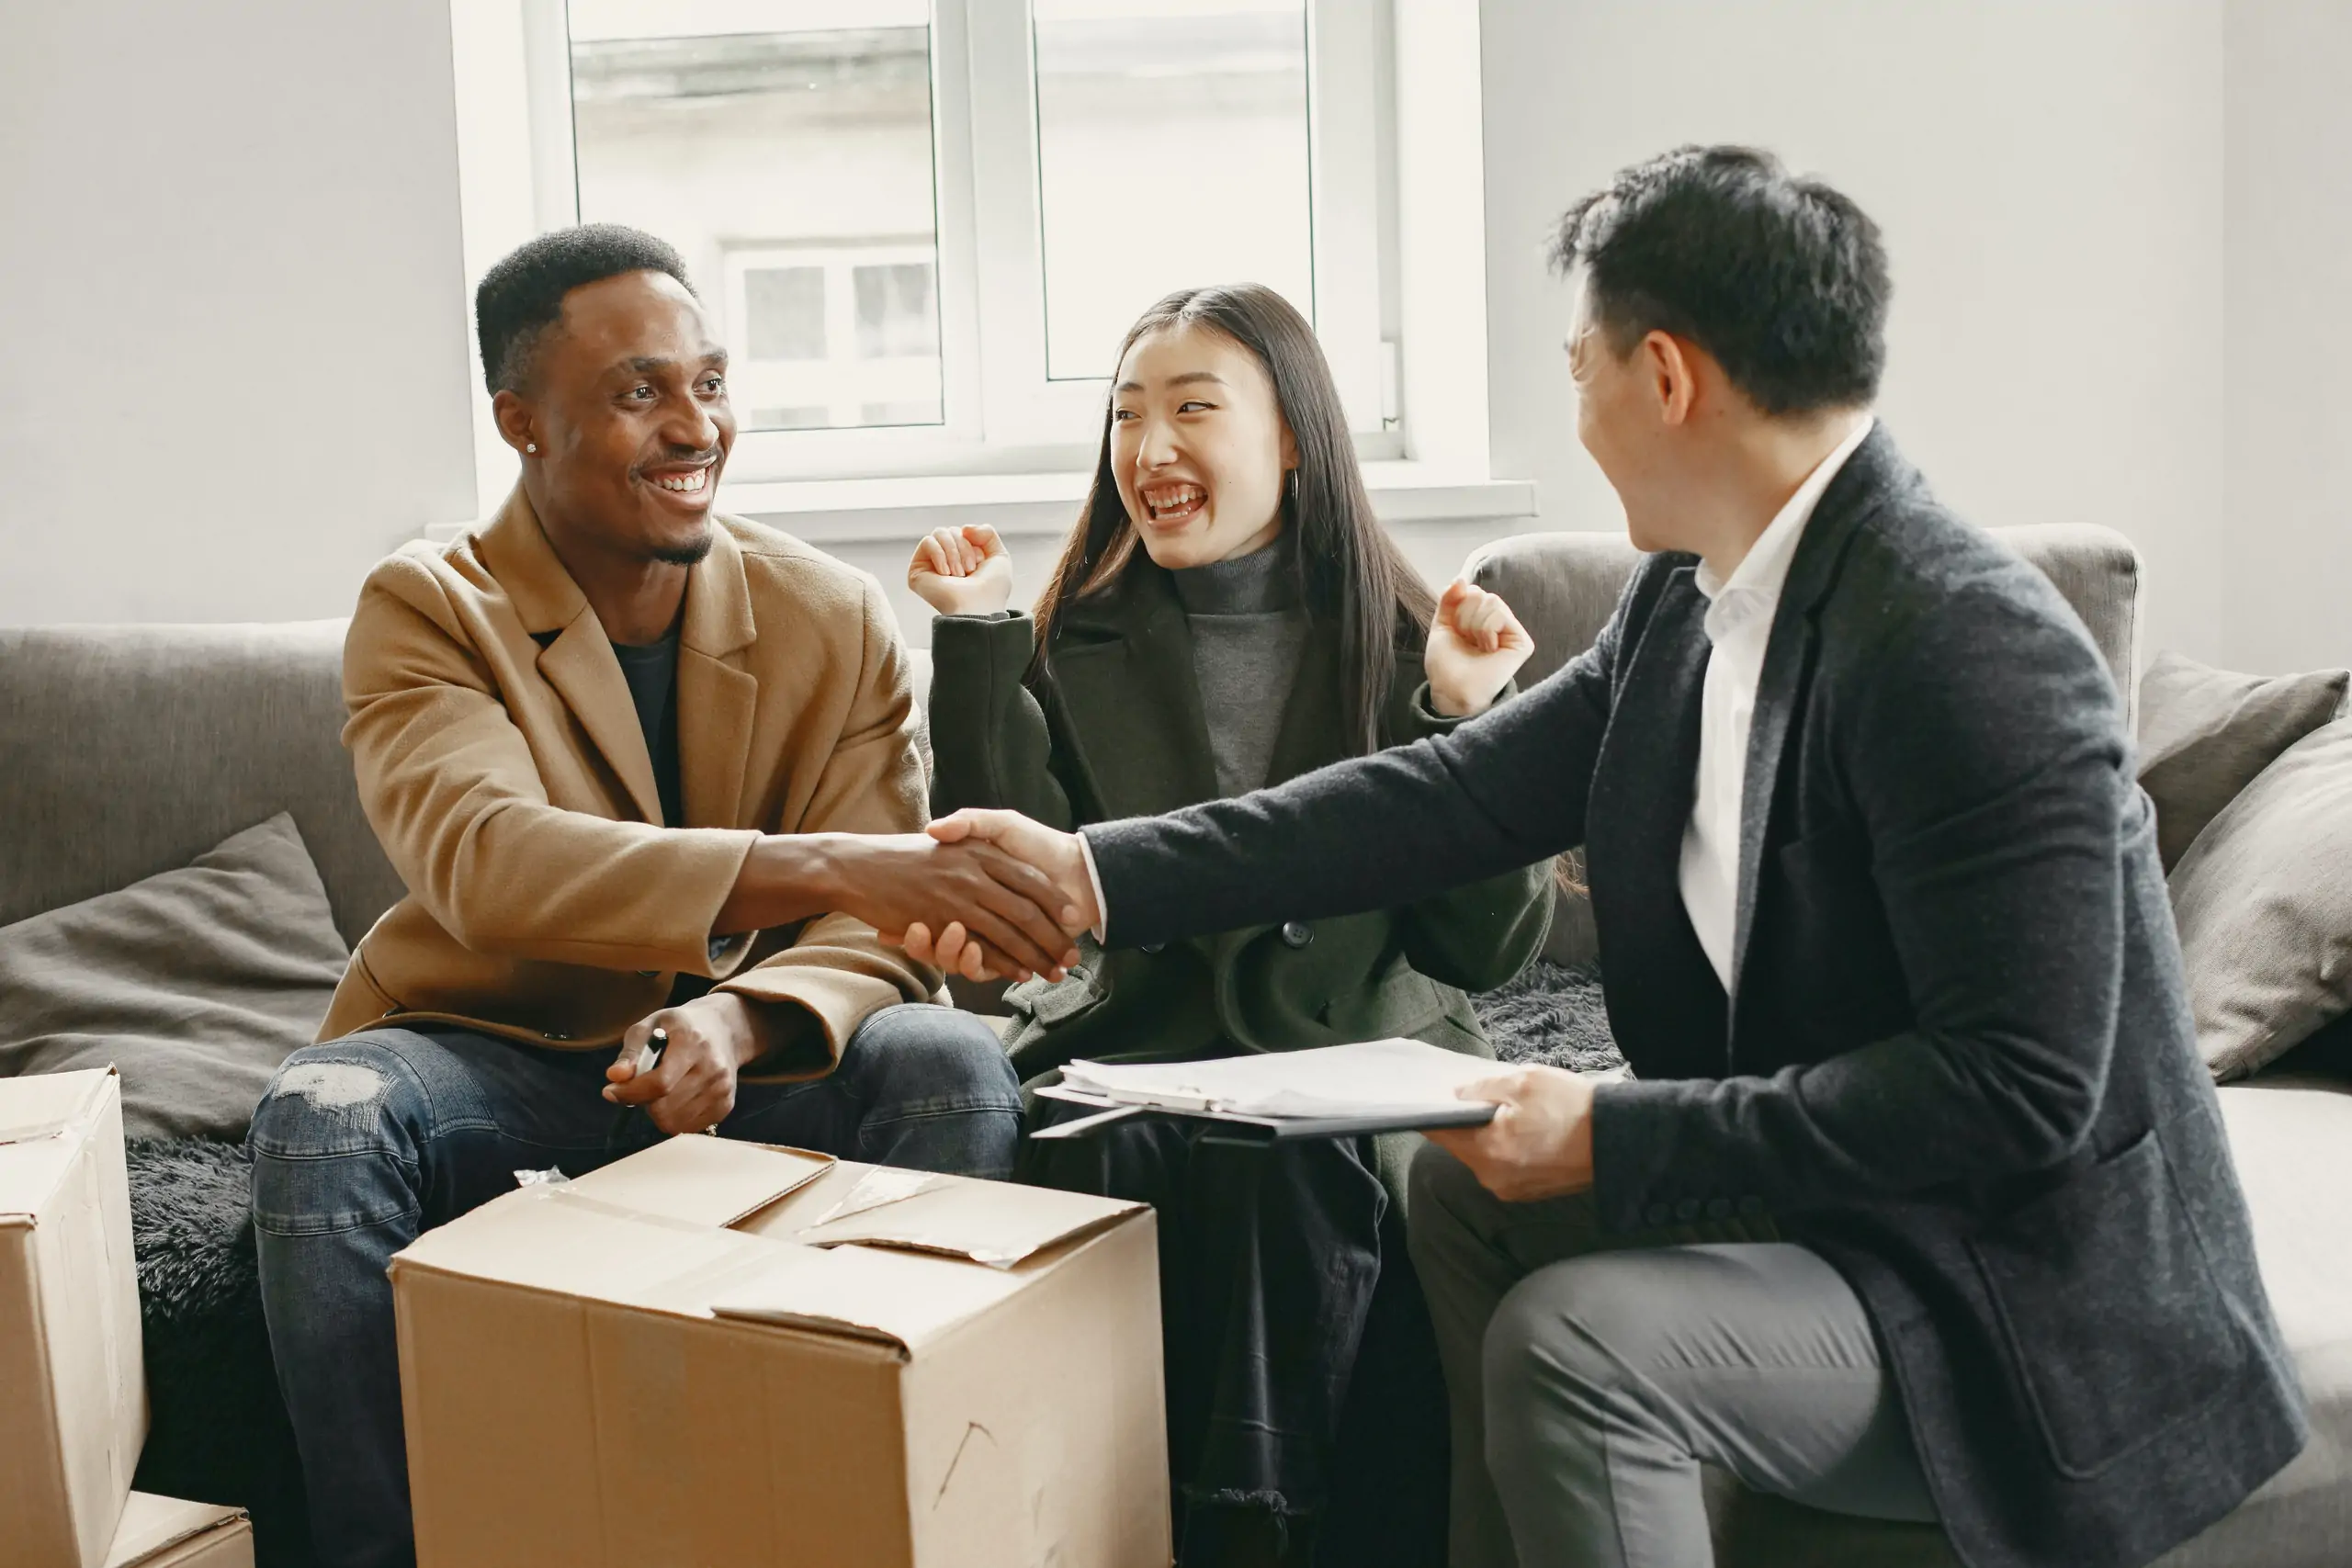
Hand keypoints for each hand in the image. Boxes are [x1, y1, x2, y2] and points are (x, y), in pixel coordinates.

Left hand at [602, 993, 767, 1135]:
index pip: (659, 1083)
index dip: (630, 1092)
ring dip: (659, 1111)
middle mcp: (713, 1068)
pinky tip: (678, 1097)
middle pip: (664, 1108)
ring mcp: (722, 1089)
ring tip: (664, 1090)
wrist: (725, 1030)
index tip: (610, 1091)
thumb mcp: (651, 1025)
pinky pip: (687, 1128)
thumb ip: (631, 1052)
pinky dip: (675, 1117)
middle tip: (644, 1085)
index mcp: (692, 1042)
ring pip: (673, 1122)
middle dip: (644, 1100)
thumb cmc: (680, 1027)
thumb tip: (614, 1077)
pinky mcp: (726, 1105)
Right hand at [806, 832, 1082, 981]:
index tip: (1072, 918)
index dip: (1053, 901)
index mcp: (980, 851)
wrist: (857, 865)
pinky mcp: (939, 924)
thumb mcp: (946, 835)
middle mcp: (973, 875)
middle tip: (1072, 958)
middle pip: (1025, 911)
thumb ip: (973, 829)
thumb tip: (999, 852)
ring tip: (1052, 971)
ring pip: (1006, 934)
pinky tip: (1016, 972)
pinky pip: (978, 949)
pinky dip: (1001, 963)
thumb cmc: (902, 853)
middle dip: (1052, 938)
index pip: (1029, 879)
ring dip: (1033, 956)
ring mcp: (956, 900)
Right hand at [908, 524, 1014, 616]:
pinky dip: (940, 554)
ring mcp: (931, 565)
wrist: (978, 607)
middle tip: (969, 571)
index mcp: (963, 558)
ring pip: (940, 533)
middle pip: (952, 530)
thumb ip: (987, 533)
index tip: (979, 565)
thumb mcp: (999, 555)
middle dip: (964, 547)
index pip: (964, 531)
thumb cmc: (991, 589)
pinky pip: (927, 542)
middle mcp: (946, 560)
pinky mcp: (917, 571)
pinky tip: (946, 574)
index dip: (975, 543)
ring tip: (958, 574)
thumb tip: (964, 528)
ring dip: (954, 552)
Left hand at [1423, 1064, 1595, 1200]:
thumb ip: (1482, 1088)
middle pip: (1462, 1146)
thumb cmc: (1574, 1108)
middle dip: (1469, 1122)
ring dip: (1491, 1136)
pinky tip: (1528, 1130)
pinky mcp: (1529, 1192)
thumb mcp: (1524, 1081)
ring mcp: (1513, 1189)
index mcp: (1489, 1151)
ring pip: (1484, 1157)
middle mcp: (1495, 1177)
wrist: (1618, 1139)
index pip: (1440, 1133)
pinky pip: (1505, 1167)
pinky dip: (1509, 1149)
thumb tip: (1459, 1094)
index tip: (1431, 1098)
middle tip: (1484, 1097)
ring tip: (1514, 1112)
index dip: (1433, 1112)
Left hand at [1425, 579, 1534, 717]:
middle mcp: (1499, 623)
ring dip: (1474, 625)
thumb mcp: (1441, 625)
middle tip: (1467, 641)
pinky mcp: (1522, 641)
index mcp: (1480, 618)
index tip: (1456, 631)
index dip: (1457, 607)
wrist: (1451, 690)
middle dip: (1464, 617)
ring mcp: (1512, 631)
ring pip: (1491, 601)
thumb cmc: (1446, 664)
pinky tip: (1489, 649)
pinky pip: (1500, 614)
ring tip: (1477, 646)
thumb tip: (1460, 579)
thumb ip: (1449, 600)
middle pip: (1480, 594)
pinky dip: (1486, 631)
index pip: (1471, 591)